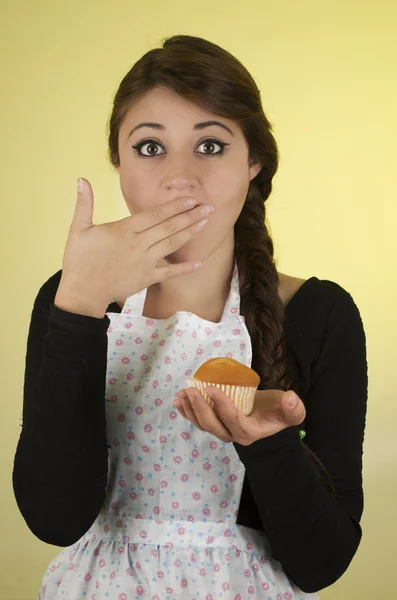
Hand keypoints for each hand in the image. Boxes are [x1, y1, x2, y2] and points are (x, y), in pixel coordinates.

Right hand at [55, 178, 214, 315]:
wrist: (82, 292)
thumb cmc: (79, 261)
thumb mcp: (78, 229)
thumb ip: (84, 204)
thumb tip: (81, 180)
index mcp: (124, 230)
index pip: (155, 215)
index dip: (174, 206)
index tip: (190, 199)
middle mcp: (139, 244)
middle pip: (169, 227)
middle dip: (190, 216)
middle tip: (208, 208)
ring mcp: (145, 262)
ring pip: (172, 245)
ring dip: (190, 233)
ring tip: (206, 223)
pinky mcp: (147, 278)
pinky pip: (169, 272)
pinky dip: (184, 268)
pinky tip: (199, 263)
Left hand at [173, 386, 305, 445]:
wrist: (270, 419)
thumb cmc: (279, 412)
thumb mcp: (292, 411)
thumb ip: (294, 408)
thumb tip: (291, 399)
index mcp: (251, 431)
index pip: (234, 421)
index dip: (222, 406)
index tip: (212, 388)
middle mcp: (234, 435)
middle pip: (214, 426)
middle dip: (201, 408)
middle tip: (191, 390)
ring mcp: (223, 431)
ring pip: (204, 425)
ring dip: (191, 410)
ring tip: (182, 395)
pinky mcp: (216, 425)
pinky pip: (199, 422)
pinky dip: (187, 412)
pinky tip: (179, 401)